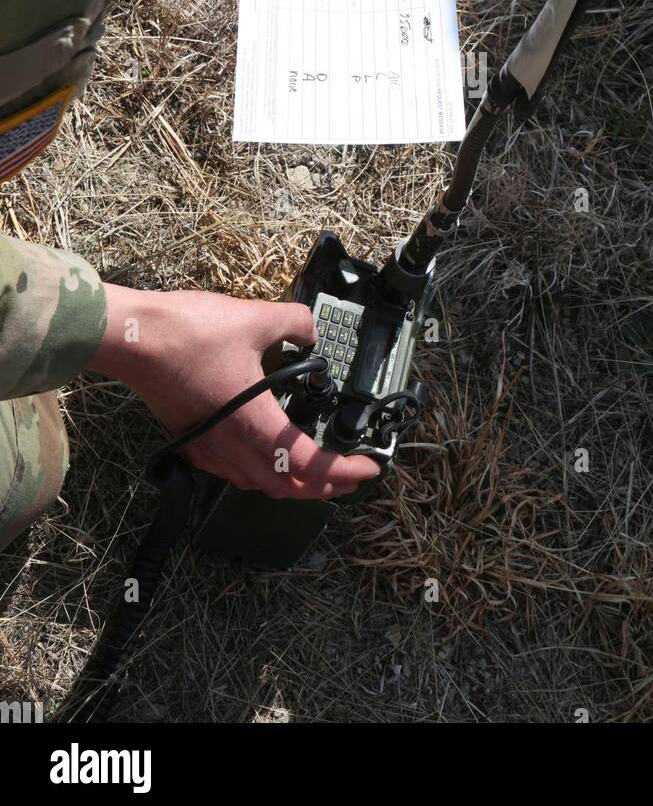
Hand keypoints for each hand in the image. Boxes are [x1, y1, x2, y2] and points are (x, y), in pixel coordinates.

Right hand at [91, 284, 378, 499]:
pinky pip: (230, 472)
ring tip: (314, 471)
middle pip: (286, 487)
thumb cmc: (187, 332)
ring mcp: (207, 447)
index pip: (308, 465)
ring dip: (291, 485)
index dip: (343, 472)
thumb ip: (294, 322)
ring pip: (257, 484)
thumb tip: (312, 329)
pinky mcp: (189, 441)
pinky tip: (263, 456)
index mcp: (254, 422)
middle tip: (349, 476)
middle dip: (324, 488)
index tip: (368, 467)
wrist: (132, 338)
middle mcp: (230, 444)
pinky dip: (257, 474)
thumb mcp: (255, 317)